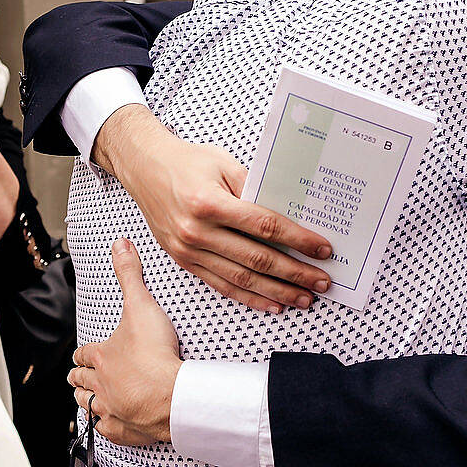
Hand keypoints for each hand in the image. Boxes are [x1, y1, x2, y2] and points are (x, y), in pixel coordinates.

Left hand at [69, 239, 180, 445]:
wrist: (171, 395)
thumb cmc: (155, 354)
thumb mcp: (141, 304)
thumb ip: (130, 274)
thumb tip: (119, 244)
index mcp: (100, 356)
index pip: (84, 353)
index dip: (83, 352)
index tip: (83, 354)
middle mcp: (99, 384)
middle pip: (80, 381)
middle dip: (78, 377)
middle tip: (78, 376)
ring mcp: (110, 408)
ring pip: (87, 405)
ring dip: (86, 400)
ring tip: (87, 398)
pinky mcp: (122, 430)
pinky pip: (106, 430)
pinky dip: (105, 426)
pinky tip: (107, 425)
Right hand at [94, 105, 333, 314]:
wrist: (144, 168)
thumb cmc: (186, 162)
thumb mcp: (223, 163)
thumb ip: (254, 187)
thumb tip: (289, 213)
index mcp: (208, 203)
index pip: (264, 226)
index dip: (297, 240)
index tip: (322, 249)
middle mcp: (197, 231)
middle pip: (256, 258)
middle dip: (295, 273)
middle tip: (322, 282)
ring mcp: (189, 250)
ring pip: (241, 279)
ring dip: (276, 292)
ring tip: (304, 299)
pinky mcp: (185, 261)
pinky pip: (221, 285)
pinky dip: (249, 297)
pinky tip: (272, 304)